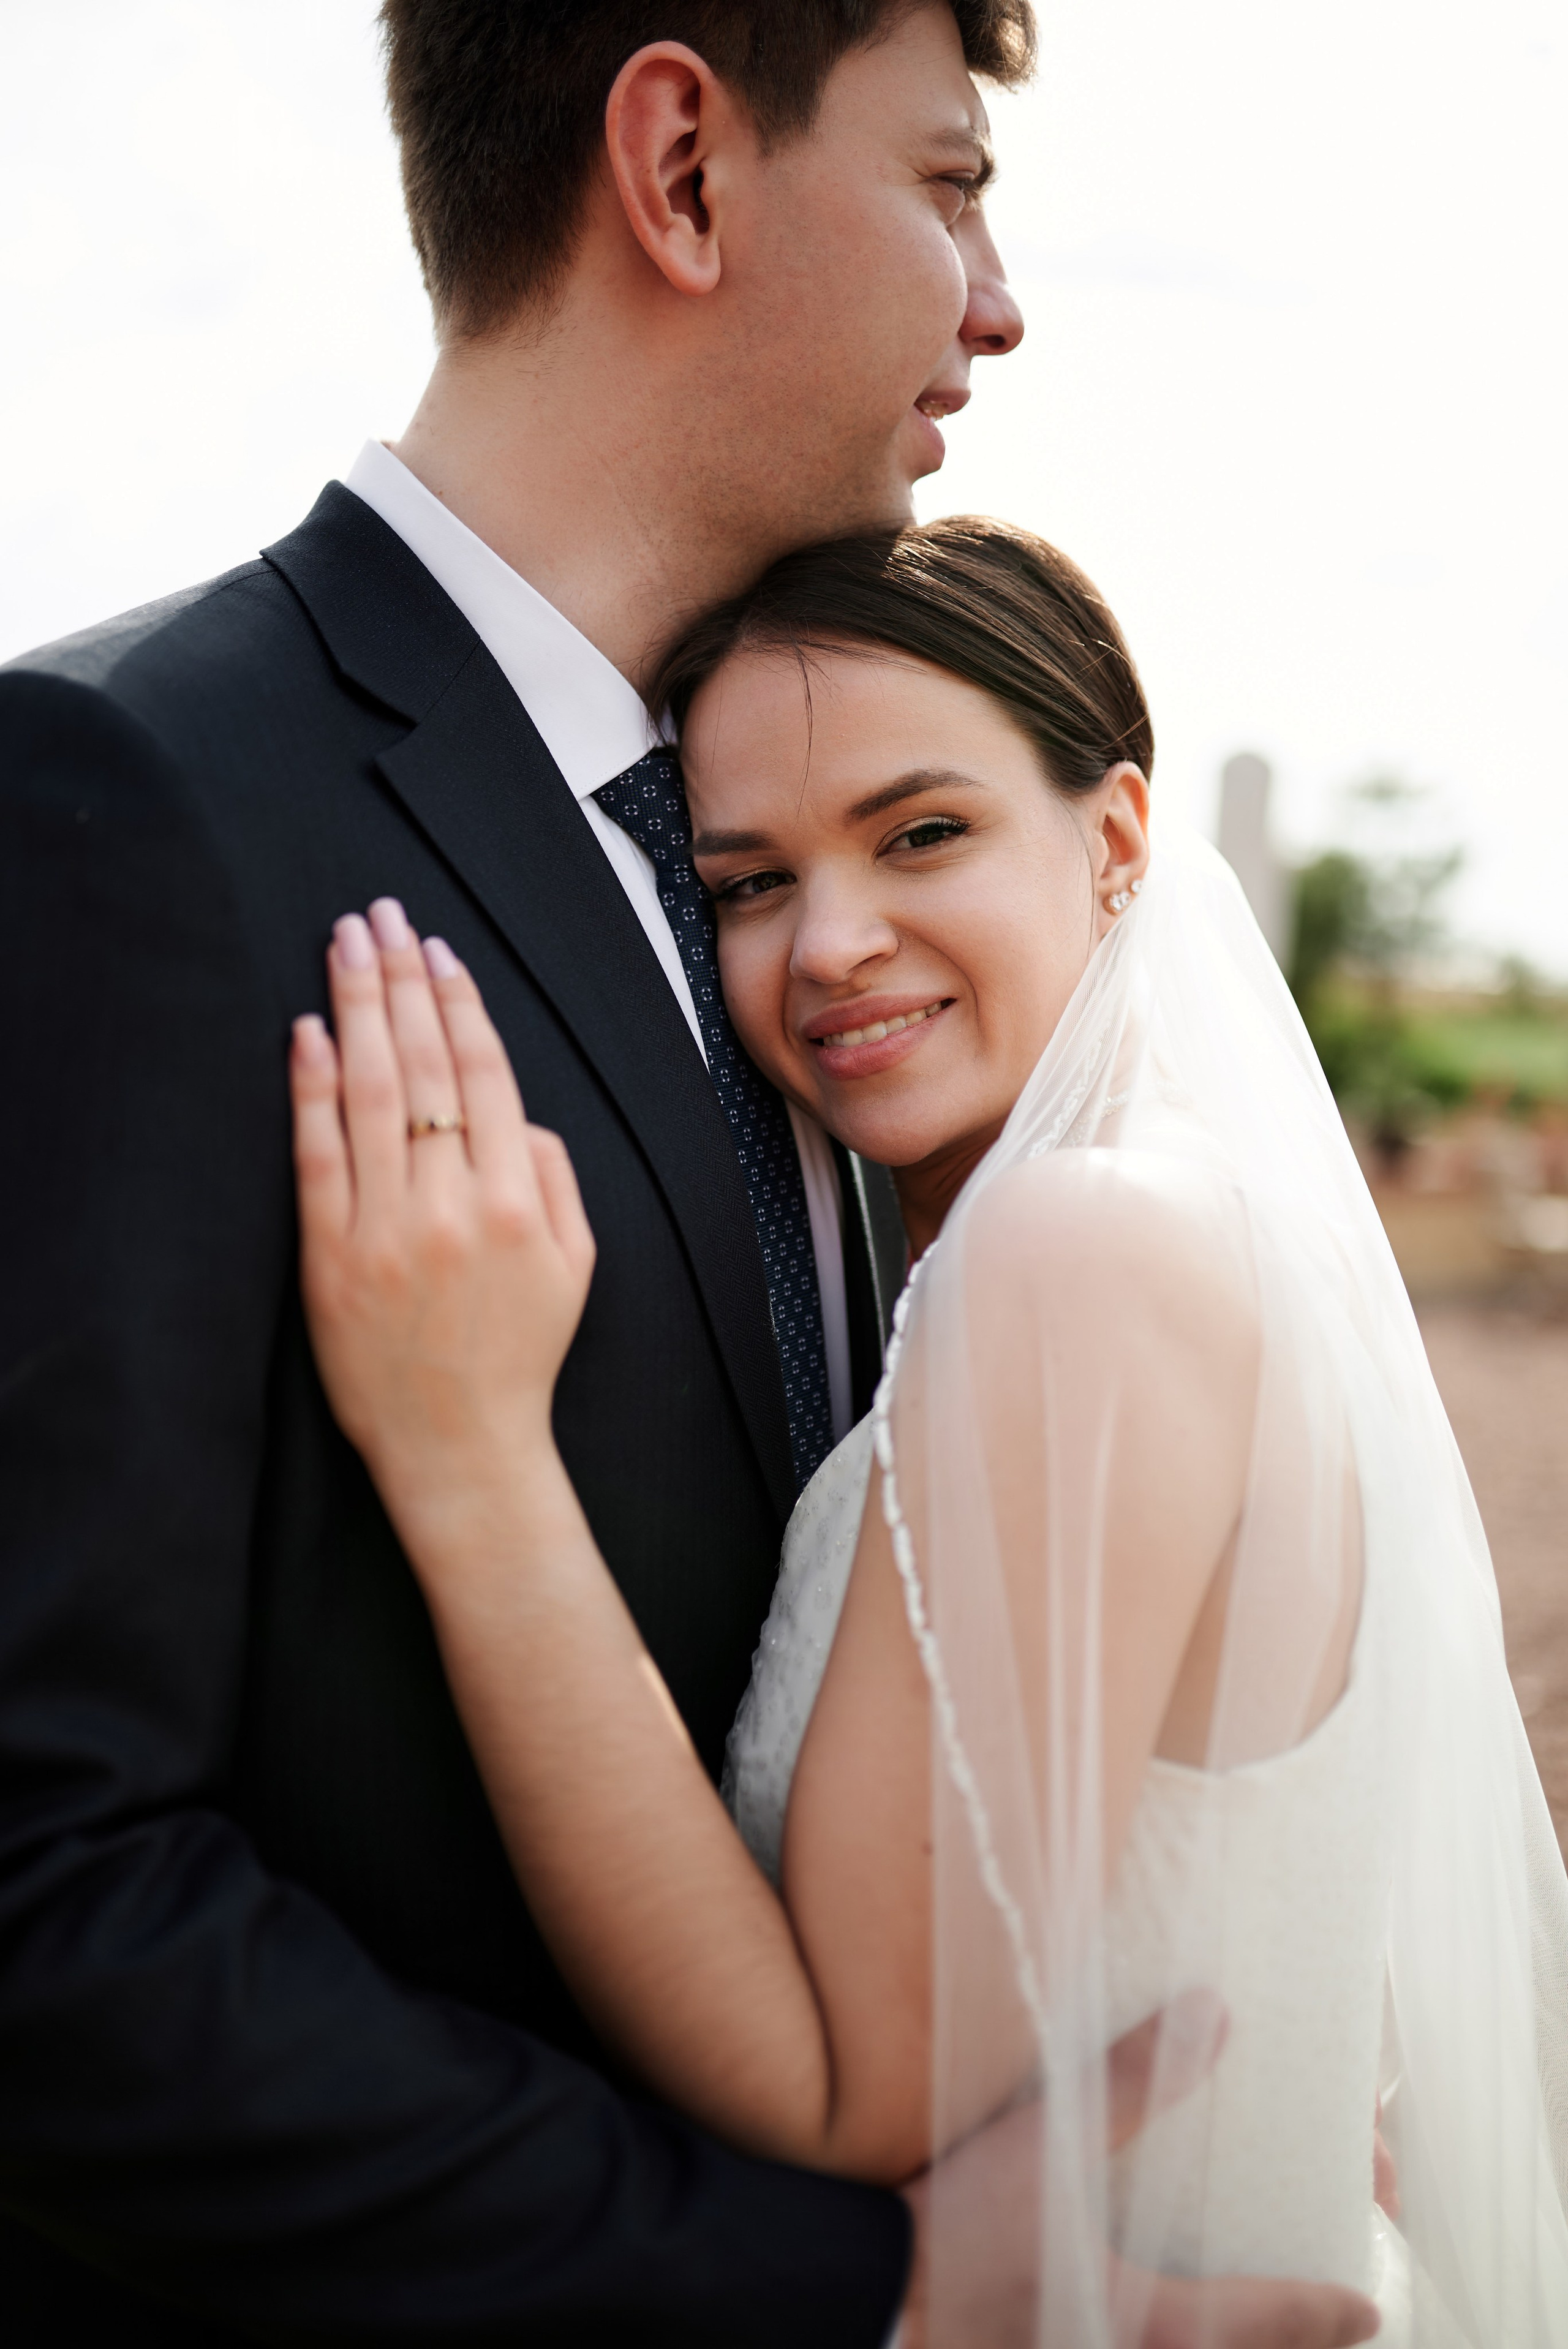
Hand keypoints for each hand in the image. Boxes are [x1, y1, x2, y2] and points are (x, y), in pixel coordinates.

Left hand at [290, 900, 594, 1552]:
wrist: (460, 1447)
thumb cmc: (519, 1353)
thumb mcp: (577, 1264)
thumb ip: (555, 1177)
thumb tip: (518, 1114)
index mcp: (516, 1200)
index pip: (483, 1074)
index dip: (457, 1003)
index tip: (436, 950)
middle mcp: (451, 1204)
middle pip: (421, 1065)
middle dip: (400, 979)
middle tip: (380, 915)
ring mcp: (386, 1230)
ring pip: (367, 1094)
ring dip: (354, 1008)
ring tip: (344, 945)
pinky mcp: (331, 1258)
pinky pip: (318, 1157)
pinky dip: (309, 1089)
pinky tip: (305, 1033)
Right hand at [898, 1993, 1379, 2347]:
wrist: (870, 2297)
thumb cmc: (953, 2230)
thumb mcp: (1045, 2146)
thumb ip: (1130, 2083)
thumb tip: (1212, 2016)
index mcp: (1155, 2323)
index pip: (1269, 2319)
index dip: (1324, 2311)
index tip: (1366, 2308)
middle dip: (1297, 2337)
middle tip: (1334, 2313)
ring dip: (1232, 2344)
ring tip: (1250, 2319)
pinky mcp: (1045, 2347)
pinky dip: (1168, 2342)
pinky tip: (1147, 2315)